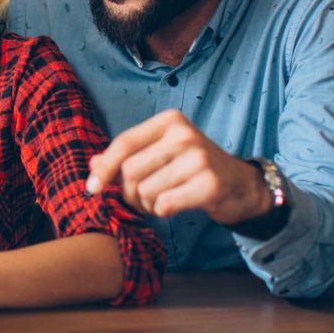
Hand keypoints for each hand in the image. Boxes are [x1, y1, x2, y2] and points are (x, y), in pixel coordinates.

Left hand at [85, 109, 269, 224]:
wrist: (241, 185)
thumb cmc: (193, 168)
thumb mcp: (161, 153)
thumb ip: (128, 156)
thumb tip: (92, 165)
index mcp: (169, 121)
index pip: (124, 143)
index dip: (104, 168)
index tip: (92, 189)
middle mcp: (184, 135)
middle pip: (131, 171)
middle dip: (129, 193)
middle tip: (141, 199)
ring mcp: (199, 158)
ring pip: (146, 191)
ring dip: (147, 204)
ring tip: (162, 200)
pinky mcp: (209, 184)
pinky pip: (165, 204)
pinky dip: (163, 211)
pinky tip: (175, 205)